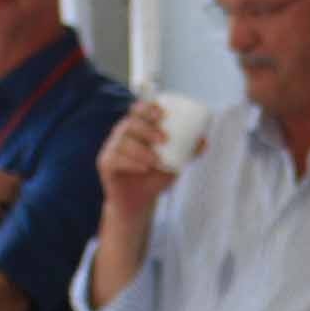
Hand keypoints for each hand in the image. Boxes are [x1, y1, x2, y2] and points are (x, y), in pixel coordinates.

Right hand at [98, 100, 179, 226]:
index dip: (147, 108)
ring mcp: (111, 148)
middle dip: (148, 128)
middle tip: (165, 140)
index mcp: (136, 129)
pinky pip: (114, 158)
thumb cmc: (154, 178)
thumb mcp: (174, 164)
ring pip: (122, 141)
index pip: (138, 110)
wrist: (139, 202)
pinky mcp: (105, 164)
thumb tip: (205, 141)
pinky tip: (143, 168)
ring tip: (156, 161)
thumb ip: (188, 152)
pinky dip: (130, 162)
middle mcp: (121, 135)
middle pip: (130, 123)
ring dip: (141, 149)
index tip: (163, 114)